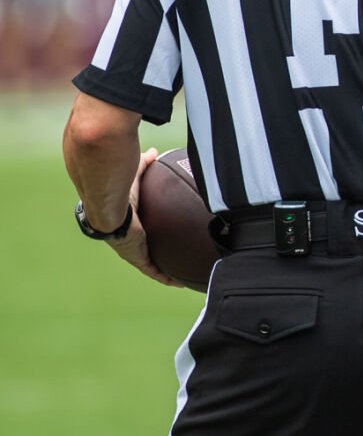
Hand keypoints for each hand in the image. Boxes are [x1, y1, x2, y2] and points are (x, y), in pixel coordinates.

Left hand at [112, 148, 177, 287]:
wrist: (110, 204)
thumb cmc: (118, 186)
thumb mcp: (136, 173)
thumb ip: (145, 164)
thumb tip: (154, 153)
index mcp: (124, 220)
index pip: (134, 229)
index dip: (142, 233)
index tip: (152, 235)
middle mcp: (126, 238)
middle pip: (141, 249)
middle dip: (151, 254)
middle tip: (170, 257)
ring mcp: (131, 250)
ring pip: (148, 263)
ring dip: (161, 270)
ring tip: (178, 276)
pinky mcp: (136, 257)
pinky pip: (153, 270)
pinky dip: (164, 277)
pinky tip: (177, 282)